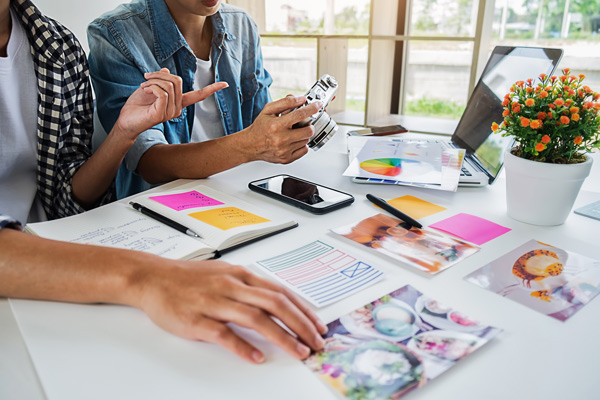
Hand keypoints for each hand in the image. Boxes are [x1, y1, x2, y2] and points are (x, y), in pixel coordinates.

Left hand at [113, 68, 227, 140]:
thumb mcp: (149, 87)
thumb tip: (166, 69)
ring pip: (169, 86)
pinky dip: (151, 87)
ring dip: (152, 81)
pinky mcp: (162, 115)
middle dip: (160, 74)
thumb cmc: (137, 106)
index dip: (212, 89)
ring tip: (143, 86)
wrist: (126, 121)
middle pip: (177, 80)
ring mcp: (171, 113)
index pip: (199, 95)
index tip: (225, 84)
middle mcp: (178, 108)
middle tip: (146, 77)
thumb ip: (160, 80)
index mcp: (178, 102)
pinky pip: (162, 93)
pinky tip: (144, 91)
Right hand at [135, 260, 326, 363]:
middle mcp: (232, 286)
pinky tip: (257, 358)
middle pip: (275, 304)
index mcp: (241, 275)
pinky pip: (224, 334)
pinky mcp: (197, 320)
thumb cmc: (189, 278)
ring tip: (298, 351)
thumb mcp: (225, 273)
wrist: (152, 278)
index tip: (318, 326)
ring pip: (256, 318)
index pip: (281, 292)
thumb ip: (250, 286)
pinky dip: (243, 347)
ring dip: (282, 337)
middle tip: (316, 342)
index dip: (303, 310)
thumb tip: (278, 300)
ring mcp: (215, 302)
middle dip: (301, 325)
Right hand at [239, 95, 322, 163]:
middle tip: (304, 123)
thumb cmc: (259, 128)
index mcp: (276, 125)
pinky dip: (302, 144)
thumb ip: (285, 102)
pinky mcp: (287, 159)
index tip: (318, 105)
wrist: (250, 146)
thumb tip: (301, 99)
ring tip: (294, 132)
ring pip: (306, 141)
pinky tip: (294, 141)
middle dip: (309, 125)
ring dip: (304, 134)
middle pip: (308, 131)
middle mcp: (281, 139)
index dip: (312, 109)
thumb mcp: (269, 110)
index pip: (300, 115)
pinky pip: (304, 151)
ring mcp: (284, 151)